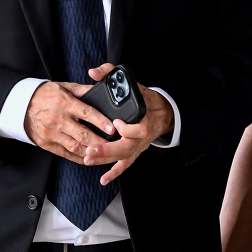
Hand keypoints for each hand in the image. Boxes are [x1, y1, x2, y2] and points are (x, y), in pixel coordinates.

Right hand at [24, 81, 115, 163]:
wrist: (20, 105)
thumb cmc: (45, 95)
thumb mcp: (63, 86)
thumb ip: (83, 90)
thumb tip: (100, 90)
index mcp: (64, 103)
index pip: (86, 113)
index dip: (100, 121)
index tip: (112, 128)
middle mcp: (58, 120)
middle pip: (83, 134)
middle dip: (100, 142)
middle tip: (114, 146)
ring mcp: (52, 134)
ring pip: (75, 147)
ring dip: (92, 153)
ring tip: (105, 154)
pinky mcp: (47, 144)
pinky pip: (66, 154)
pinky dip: (79, 158)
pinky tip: (90, 158)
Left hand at [82, 63, 174, 184]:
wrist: (162, 111)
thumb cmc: (145, 97)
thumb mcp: (132, 82)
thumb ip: (111, 73)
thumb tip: (93, 72)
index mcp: (144, 118)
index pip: (139, 128)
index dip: (128, 128)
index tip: (115, 124)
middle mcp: (142, 135)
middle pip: (127, 146)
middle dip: (108, 149)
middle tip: (91, 150)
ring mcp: (139, 145)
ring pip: (123, 156)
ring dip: (106, 159)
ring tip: (88, 160)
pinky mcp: (135, 152)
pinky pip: (125, 165)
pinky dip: (115, 173)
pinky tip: (103, 179)